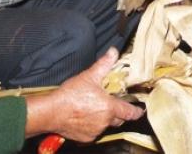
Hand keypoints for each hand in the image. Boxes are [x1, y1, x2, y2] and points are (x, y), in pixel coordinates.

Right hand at [26, 48, 143, 141]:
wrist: (52, 112)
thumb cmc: (70, 95)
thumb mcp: (89, 76)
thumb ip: (104, 64)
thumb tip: (113, 52)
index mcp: (109, 108)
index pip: (129, 112)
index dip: (136, 111)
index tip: (139, 110)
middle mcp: (104, 122)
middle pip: (118, 119)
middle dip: (118, 113)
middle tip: (113, 104)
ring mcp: (95, 132)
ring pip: (105, 125)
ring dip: (103, 118)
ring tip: (94, 108)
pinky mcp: (85, 138)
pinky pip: (94, 132)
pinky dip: (92, 126)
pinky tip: (85, 116)